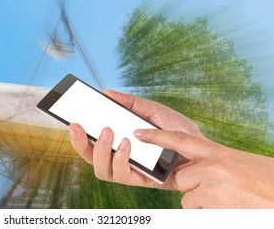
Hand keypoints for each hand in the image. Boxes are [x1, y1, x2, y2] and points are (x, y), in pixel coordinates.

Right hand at [68, 89, 206, 189]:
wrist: (201, 147)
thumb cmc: (177, 130)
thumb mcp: (153, 110)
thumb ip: (130, 103)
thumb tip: (107, 93)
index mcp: (119, 141)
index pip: (92, 142)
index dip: (78, 136)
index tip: (72, 121)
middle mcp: (120, 158)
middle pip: (90, 158)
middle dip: (80, 144)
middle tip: (80, 126)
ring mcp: (130, 170)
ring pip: (101, 170)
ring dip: (101, 151)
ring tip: (108, 132)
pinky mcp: (142, 180)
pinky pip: (123, 176)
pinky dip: (121, 159)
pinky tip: (128, 143)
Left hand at [134, 129, 273, 207]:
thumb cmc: (269, 184)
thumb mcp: (242, 166)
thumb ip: (216, 164)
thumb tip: (196, 172)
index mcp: (220, 154)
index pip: (180, 140)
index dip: (157, 135)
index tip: (139, 132)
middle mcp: (213, 168)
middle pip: (182, 178)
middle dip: (194, 187)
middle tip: (221, 191)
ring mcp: (212, 189)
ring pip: (189, 200)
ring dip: (204, 204)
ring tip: (230, 202)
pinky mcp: (212, 209)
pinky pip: (197, 213)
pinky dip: (210, 215)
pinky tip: (230, 210)